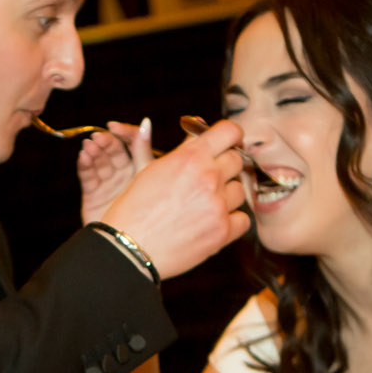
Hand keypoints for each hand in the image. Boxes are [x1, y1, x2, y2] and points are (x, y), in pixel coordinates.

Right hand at [77, 118, 151, 224]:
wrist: (128, 246)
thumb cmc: (145, 213)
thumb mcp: (145, 175)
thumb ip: (143, 149)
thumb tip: (145, 121)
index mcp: (141, 168)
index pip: (131, 143)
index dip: (123, 133)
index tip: (113, 126)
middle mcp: (124, 174)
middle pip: (114, 151)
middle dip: (106, 142)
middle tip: (99, 137)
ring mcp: (108, 184)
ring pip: (100, 162)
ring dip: (94, 152)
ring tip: (90, 146)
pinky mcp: (93, 194)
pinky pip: (88, 176)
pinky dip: (86, 165)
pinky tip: (84, 157)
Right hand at [99, 116, 248, 278]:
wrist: (127, 248)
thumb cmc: (133, 209)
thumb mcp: (149, 168)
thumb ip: (180, 147)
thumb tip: (194, 124)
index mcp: (190, 157)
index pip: (230, 131)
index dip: (231, 136)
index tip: (228, 143)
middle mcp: (208, 177)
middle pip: (238, 160)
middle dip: (226, 167)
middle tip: (210, 179)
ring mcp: (217, 205)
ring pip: (240, 190)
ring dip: (227, 196)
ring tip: (203, 205)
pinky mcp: (222, 231)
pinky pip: (243, 219)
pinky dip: (231, 221)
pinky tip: (211, 222)